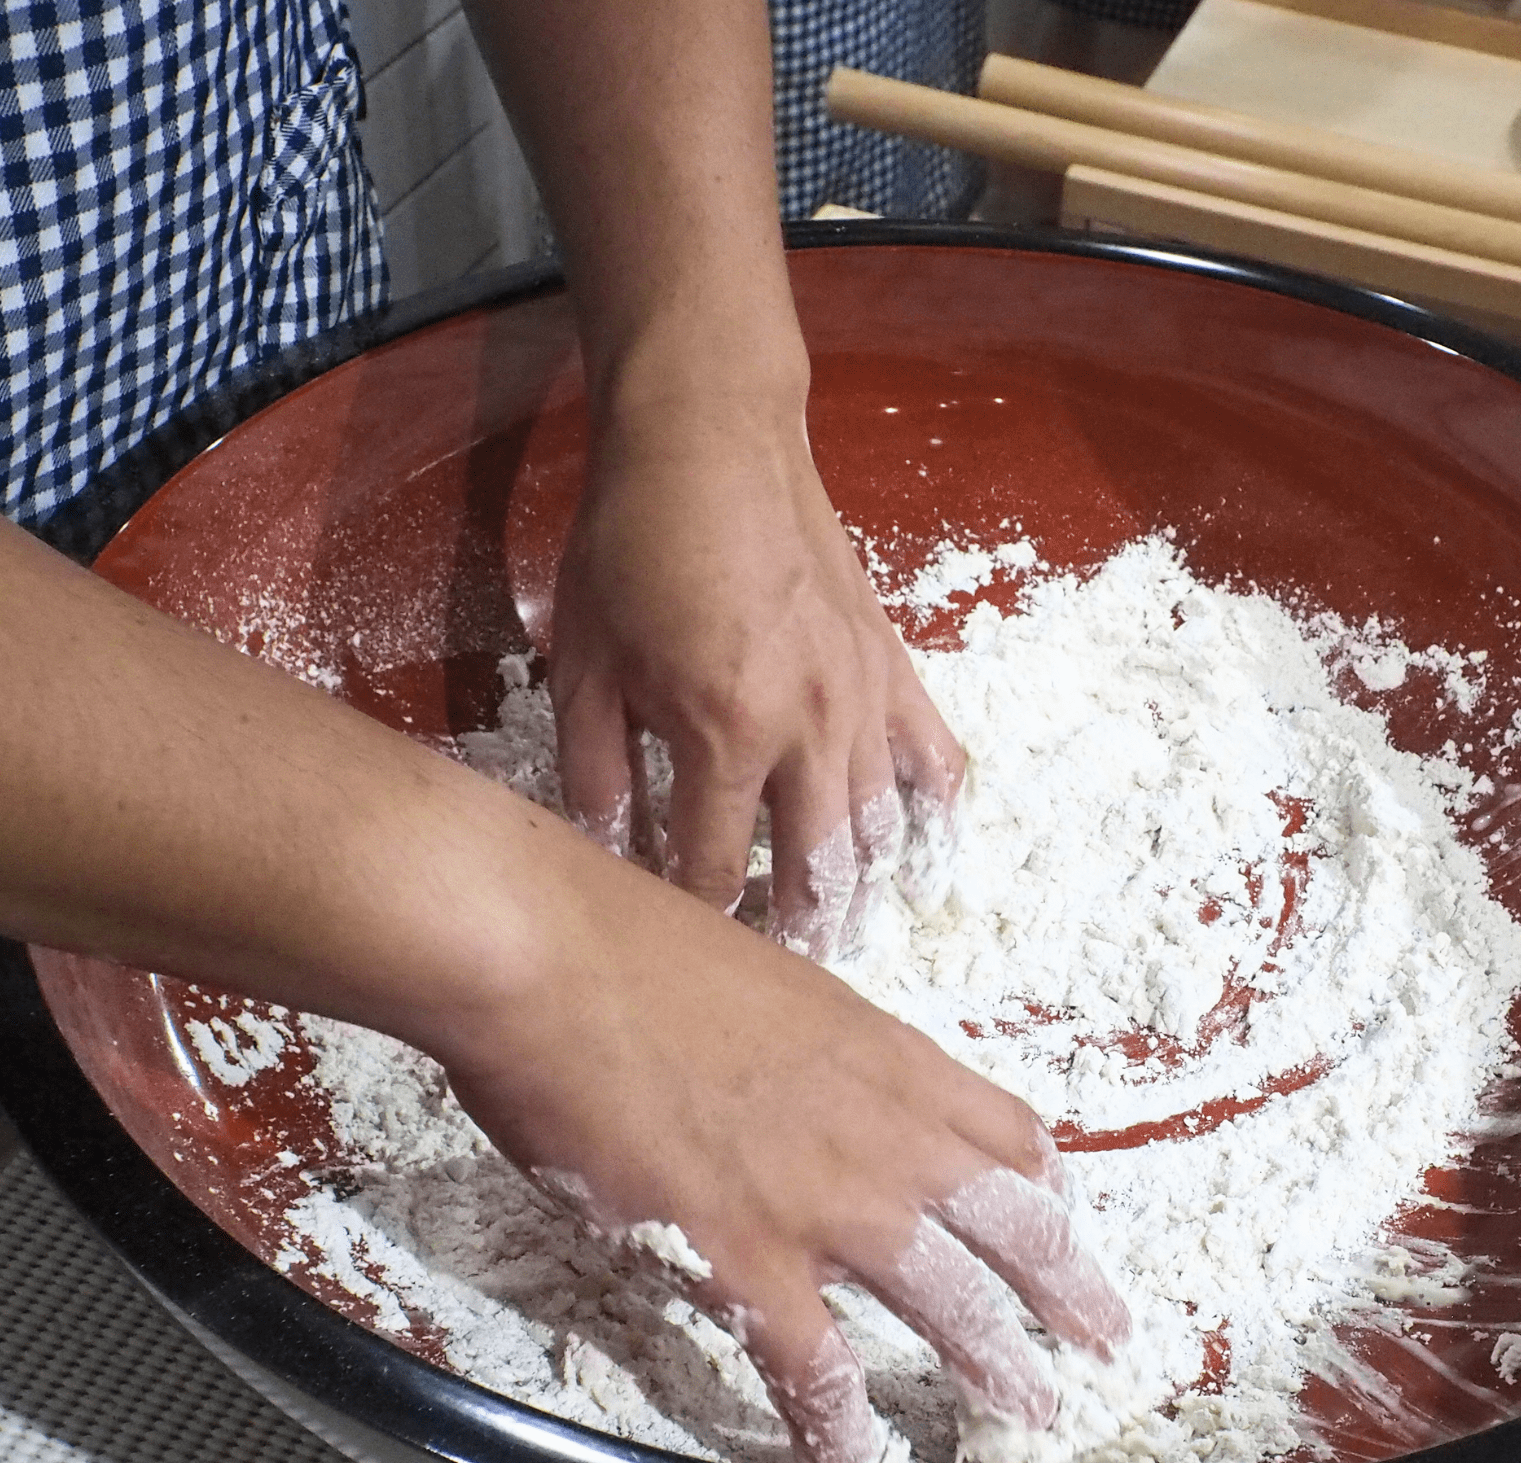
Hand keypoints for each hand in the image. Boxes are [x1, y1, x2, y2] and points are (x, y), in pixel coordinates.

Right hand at [430, 842, 1129, 1462]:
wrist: (552, 955)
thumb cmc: (631, 950)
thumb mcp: (764, 986)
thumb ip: (805, 1049)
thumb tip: (796, 1078)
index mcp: (887, 1054)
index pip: (1006, 1129)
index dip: (1043, 1186)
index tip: (1056, 1217)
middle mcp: (883, 1129)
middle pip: (1015, 1220)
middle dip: (1069, 1286)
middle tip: (1105, 1337)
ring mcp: (823, 1197)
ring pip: (949, 1297)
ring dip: (995, 1361)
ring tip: (1031, 1410)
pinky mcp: (745, 1253)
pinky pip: (813, 1363)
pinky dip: (837, 1422)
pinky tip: (850, 1461)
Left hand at [549, 389, 963, 959]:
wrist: (712, 438)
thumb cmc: (633, 544)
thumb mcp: (585, 663)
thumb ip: (595, 772)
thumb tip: (608, 858)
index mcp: (723, 729)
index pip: (711, 868)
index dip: (695, 920)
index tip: (681, 949)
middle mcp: (809, 726)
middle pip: (815, 871)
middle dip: (792, 930)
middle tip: (772, 966)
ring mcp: (864, 698)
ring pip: (880, 832)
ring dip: (860, 893)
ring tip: (835, 929)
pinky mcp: (893, 666)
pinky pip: (935, 761)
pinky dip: (932, 816)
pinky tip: (920, 853)